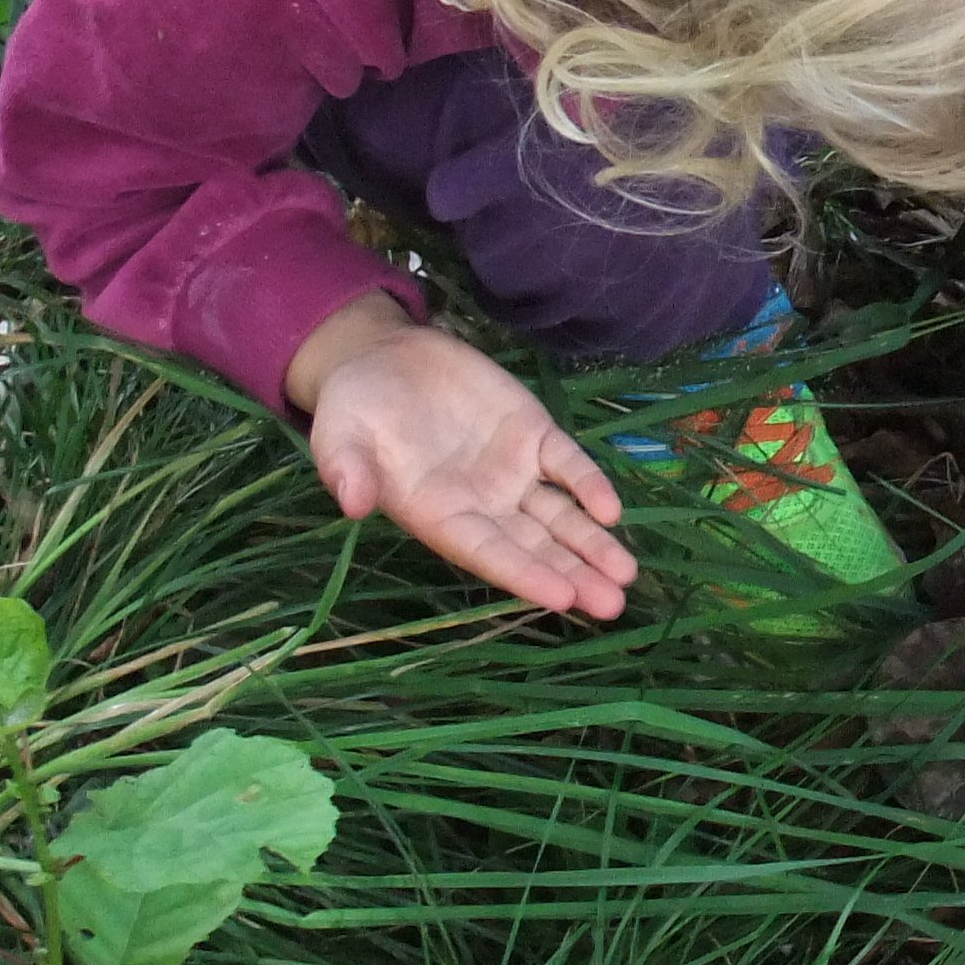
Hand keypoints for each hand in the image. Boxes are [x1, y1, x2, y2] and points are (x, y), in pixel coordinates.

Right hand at [293, 299, 634, 618]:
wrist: (382, 359)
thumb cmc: (354, 410)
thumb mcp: (338, 437)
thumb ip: (346, 470)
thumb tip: (353, 504)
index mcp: (436, 515)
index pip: (488, 554)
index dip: (524, 575)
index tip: (561, 598)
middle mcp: (481, 503)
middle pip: (534, 546)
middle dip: (573, 574)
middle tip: (612, 605)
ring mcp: (511, 470)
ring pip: (559, 516)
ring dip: (592, 543)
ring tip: (626, 576)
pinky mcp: (531, 434)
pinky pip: (566, 465)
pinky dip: (589, 485)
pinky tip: (612, 510)